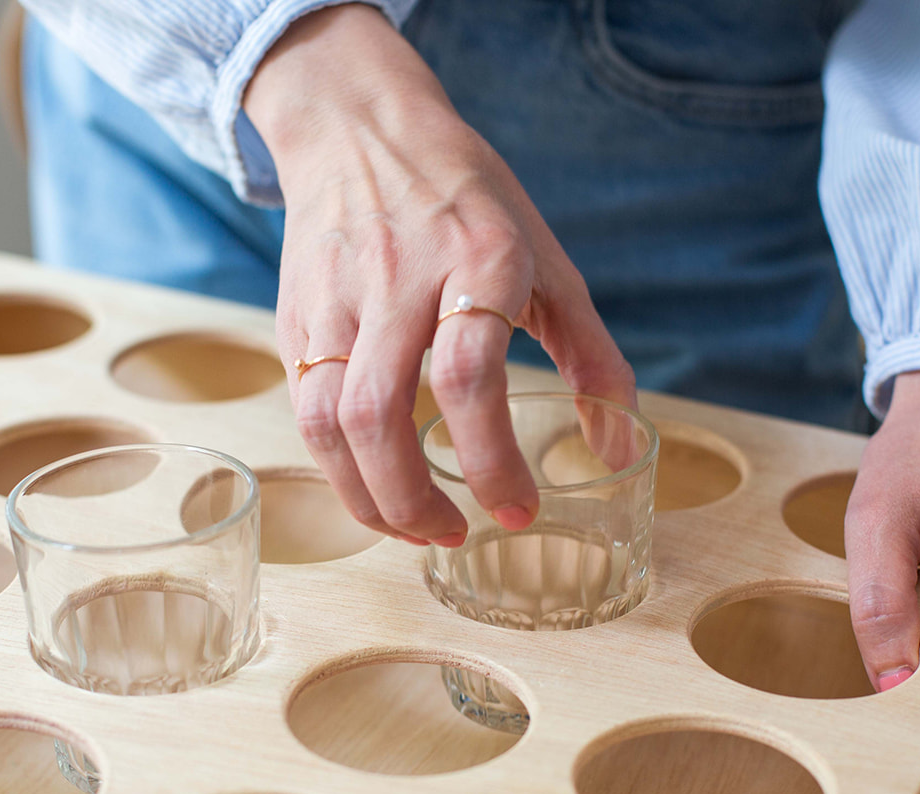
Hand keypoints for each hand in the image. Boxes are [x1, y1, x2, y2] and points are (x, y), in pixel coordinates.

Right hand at [244, 5, 634, 544]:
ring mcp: (337, 299)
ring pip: (327, 420)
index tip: (517, 509)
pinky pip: (304, 409)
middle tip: (454, 536)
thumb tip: (621, 452)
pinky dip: (336, 468)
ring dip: (366, 496)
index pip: (470, 374)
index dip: (492, 456)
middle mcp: (399, 278)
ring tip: (412, 530)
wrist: (362, 131)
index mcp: (477, 258)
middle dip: (413, 498)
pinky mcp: (297, 317)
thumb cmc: (470, 203)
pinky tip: (374, 490)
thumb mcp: (551, 263)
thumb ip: (594, 358)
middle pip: (381, 410)